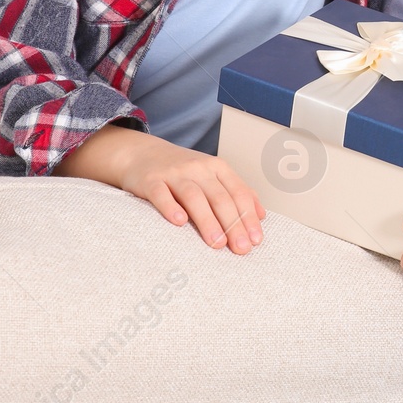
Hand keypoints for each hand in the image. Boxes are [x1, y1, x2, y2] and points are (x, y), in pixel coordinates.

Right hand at [53, 124, 266, 252]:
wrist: (141, 153)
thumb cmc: (182, 171)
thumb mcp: (212, 175)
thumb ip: (236, 192)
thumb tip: (261, 216)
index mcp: (217, 168)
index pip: (239, 193)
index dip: (249, 217)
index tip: (255, 241)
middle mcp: (198, 169)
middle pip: (220, 197)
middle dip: (233, 224)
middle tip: (240, 249)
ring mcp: (174, 174)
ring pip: (194, 196)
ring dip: (208, 220)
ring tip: (217, 243)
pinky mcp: (150, 180)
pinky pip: (161, 194)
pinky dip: (170, 207)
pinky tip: (179, 222)